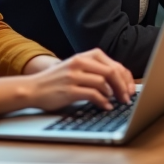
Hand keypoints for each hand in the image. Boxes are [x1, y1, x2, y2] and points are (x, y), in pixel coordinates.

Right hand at [0, 49, 135, 115]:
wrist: (32, 88)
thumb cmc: (56, 81)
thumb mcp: (76, 69)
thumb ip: (95, 71)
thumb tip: (120, 83)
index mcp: (84, 56)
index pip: (113, 64)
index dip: (126, 77)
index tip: (131, 88)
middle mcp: (80, 63)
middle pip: (112, 72)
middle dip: (123, 86)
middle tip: (127, 98)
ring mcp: (74, 76)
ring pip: (104, 82)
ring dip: (114, 94)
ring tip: (116, 102)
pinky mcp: (69, 89)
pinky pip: (93, 94)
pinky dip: (103, 102)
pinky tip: (106, 107)